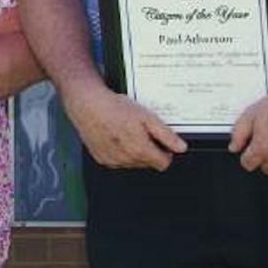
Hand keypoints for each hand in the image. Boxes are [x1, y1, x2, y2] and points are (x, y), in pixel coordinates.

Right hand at [64, 81, 185, 170]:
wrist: (87, 104)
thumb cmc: (114, 107)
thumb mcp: (146, 116)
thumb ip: (166, 135)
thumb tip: (180, 147)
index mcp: (140, 150)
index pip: (163, 163)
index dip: (165, 151)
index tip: (160, 141)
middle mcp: (127, 159)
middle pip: (148, 163)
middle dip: (149, 149)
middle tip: (141, 131)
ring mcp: (113, 161)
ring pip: (133, 162)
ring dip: (134, 151)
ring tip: (126, 131)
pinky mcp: (101, 158)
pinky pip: (117, 160)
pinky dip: (119, 151)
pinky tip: (115, 135)